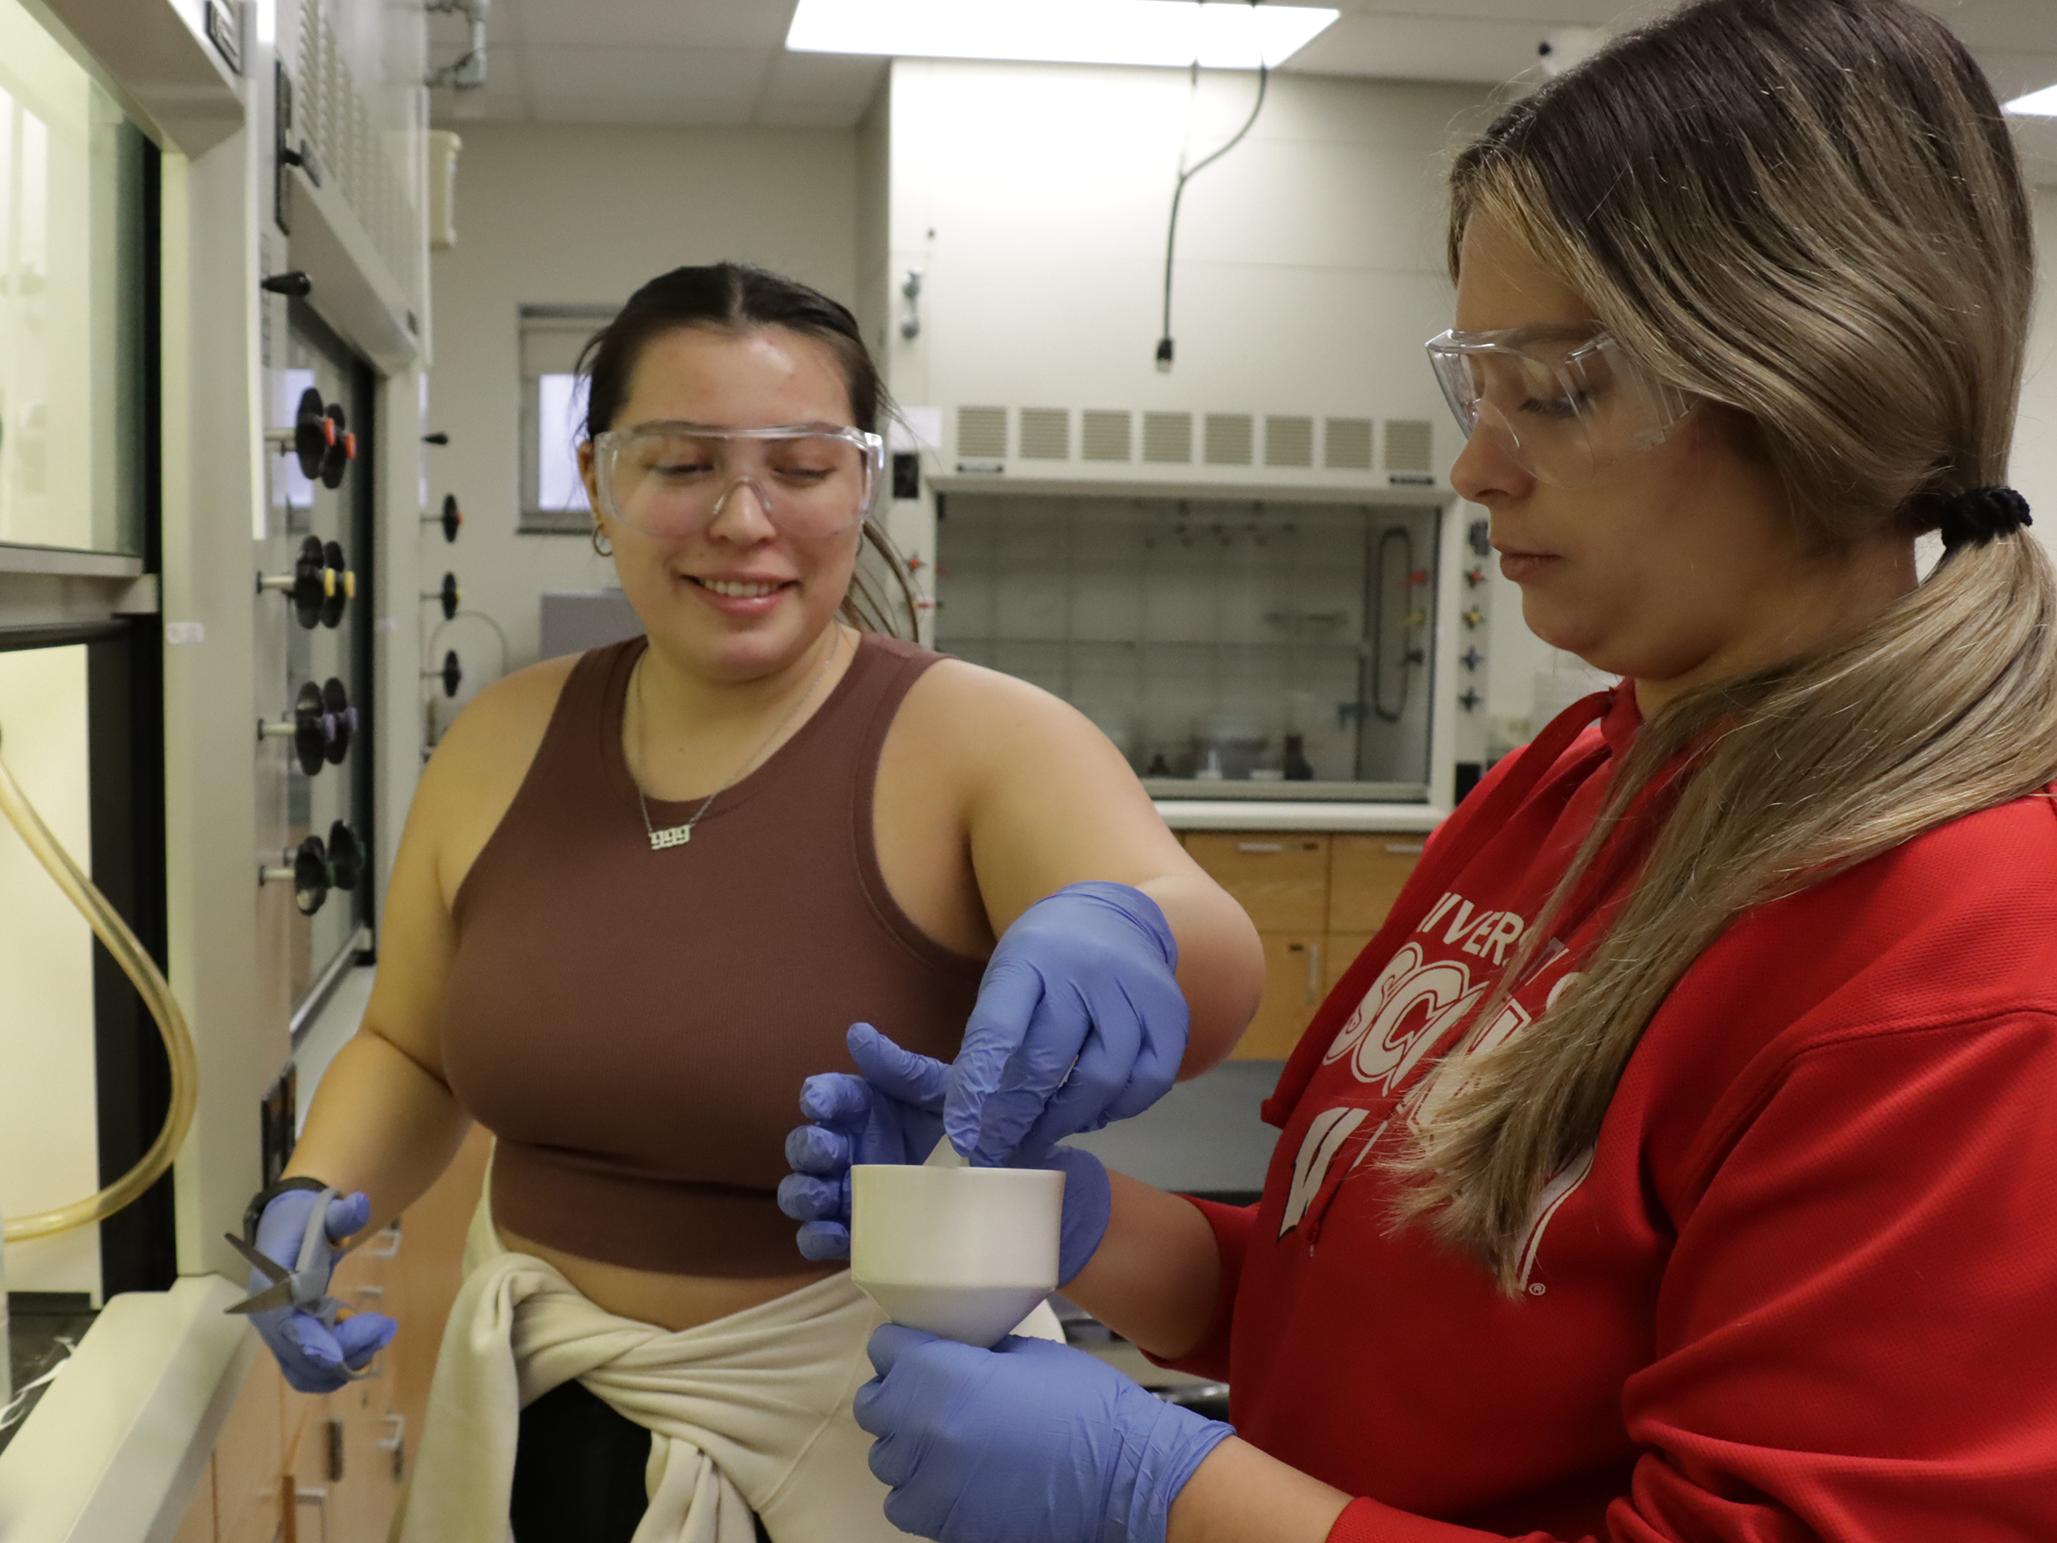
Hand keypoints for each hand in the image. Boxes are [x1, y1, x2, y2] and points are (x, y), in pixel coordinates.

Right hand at [246, 1187, 396, 1393]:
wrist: (288, 1230)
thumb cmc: (305, 1222)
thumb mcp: (323, 1212)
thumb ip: (341, 1215)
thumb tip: (360, 1205)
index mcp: (269, 1287)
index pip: (286, 1323)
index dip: (312, 1341)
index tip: (341, 1354)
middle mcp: (268, 1318)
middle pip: (300, 1354)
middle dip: (345, 1349)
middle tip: (384, 1328)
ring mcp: (278, 1334)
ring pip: (305, 1371)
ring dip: (344, 1363)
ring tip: (377, 1334)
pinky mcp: (291, 1343)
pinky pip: (310, 1370)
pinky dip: (337, 1366)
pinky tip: (364, 1341)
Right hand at [779, 1024, 1111, 1282]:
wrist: (1011, 1176)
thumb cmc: (973, 1124)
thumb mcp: (945, 1092)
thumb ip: (902, 1067)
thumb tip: (857, 1033)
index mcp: (866, 1107)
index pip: (829, 1097)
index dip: (819, 1097)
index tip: (819, 1102)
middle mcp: (851, 1147)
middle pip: (807, 1146)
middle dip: (808, 1147)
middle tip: (827, 1151)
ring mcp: (853, 1192)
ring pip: (805, 1193)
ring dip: (804, 1193)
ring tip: (822, 1195)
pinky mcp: (860, 1232)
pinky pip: (823, 1239)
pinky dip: (818, 1237)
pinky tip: (835, 1232)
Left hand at [854, 1324, 1232, 1542]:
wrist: (1124, 1479)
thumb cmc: (1087, 1410)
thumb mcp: (1030, 1354)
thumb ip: (978, 1351)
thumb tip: (954, 1351)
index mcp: (942, 1378)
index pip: (884, 1351)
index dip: (903, 1344)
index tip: (917, 1346)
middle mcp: (924, 1432)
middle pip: (874, 1406)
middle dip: (897, 1393)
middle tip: (928, 1389)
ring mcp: (933, 1486)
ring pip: (886, 1460)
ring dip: (907, 1445)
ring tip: (942, 1437)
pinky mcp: (947, 1526)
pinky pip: (907, 1503)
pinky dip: (921, 1490)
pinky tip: (952, 1478)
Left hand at [945, 882, 1187, 1164]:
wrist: (1114, 918)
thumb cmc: (1047, 960)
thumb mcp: (1009, 978)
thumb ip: (994, 1039)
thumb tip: (975, 1118)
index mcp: (1030, 957)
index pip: (999, 1027)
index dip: (979, 1086)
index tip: (966, 1131)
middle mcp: (1084, 970)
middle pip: (1048, 1061)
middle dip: (1017, 1117)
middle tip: (997, 1149)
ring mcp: (1133, 991)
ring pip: (1101, 1079)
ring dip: (1066, 1120)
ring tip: (1041, 1135)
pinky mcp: (1170, 1013)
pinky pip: (1148, 1082)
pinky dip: (1117, 1109)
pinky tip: (1093, 1112)